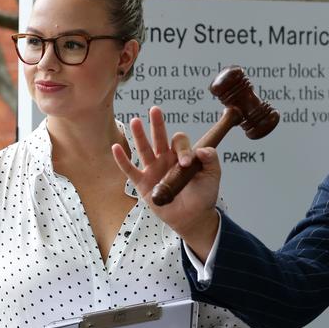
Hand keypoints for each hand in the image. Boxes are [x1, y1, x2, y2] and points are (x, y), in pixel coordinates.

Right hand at [112, 106, 219, 259]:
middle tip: (155, 110)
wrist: (193, 217)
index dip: (182, 148)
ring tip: (135, 121)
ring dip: (139, 135)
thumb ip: (211, 160)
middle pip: (160, 137)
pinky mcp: (143, 184)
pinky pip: (130, 170)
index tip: (187, 163)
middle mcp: (166, 159)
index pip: (178, 142)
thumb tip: (202, 149)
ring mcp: (153, 170)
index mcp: (181, 155)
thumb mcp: (212, 175)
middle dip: (157, 124)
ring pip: (144, 149)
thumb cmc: (203, 195)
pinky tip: (116, 148)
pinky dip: (122, 160)